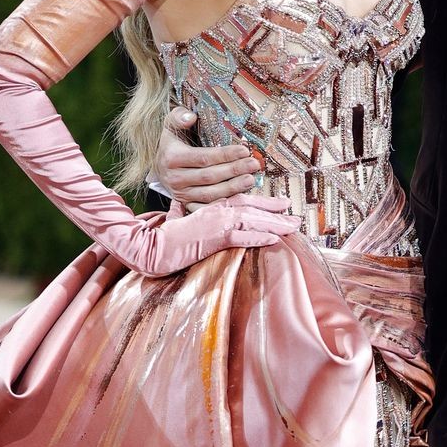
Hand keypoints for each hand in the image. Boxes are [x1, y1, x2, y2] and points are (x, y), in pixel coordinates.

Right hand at [98, 194, 300, 275]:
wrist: (149, 246)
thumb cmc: (161, 235)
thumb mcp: (173, 220)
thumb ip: (179, 212)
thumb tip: (175, 206)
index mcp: (211, 207)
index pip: (242, 200)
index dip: (264, 202)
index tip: (282, 204)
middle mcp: (216, 211)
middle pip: (252, 209)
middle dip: (276, 213)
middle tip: (297, 218)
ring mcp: (215, 223)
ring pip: (251, 220)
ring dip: (274, 224)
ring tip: (292, 229)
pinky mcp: (213, 237)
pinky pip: (240, 236)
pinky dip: (257, 237)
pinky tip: (273, 240)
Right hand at [156, 107, 262, 206]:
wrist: (158, 165)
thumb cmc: (171, 142)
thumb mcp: (170, 124)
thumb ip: (179, 116)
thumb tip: (191, 117)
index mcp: (172, 158)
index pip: (203, 158)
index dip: (225, 155)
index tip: (244, 150)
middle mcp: (175, 178)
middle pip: (209, 177)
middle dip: (234, 171)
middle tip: (254, 164)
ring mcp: (180, 194)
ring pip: (209, 194)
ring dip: (232, 188)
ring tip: (250, 180)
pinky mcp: (185, 204)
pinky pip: (205, 208)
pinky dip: (221, 205)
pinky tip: (237, 199)